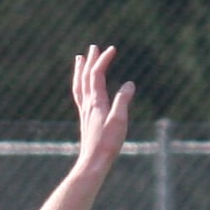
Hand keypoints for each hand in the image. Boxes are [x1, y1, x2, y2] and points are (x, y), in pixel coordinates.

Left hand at [70, 45, 132, 168]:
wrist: (93, 162)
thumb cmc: (107, 143)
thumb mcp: (119, 121)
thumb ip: (123, 101)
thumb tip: (129, 84)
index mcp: (96, 102)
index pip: (97, 75)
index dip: (103, 60)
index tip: (112, 49)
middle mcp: (87, 104)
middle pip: (86, 77)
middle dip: (90, 60)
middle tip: (93, 47)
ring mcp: (85, 111)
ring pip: (79, 85)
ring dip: (80, 70)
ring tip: (79, 59)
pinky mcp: (86, 118)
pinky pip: (79, 95)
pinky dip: (80, 84)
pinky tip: (83, 86)